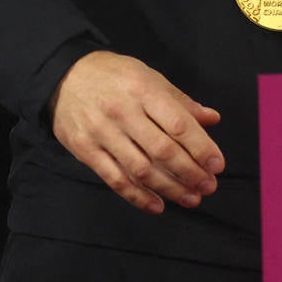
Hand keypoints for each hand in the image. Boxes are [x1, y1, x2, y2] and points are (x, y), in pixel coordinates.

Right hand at [49, 50, 224, 214]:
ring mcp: (102, 133)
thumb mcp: (149, 76)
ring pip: (141, 169)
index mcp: (143, 89)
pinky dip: (137, 196)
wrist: (64, 76)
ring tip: (191, 198)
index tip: (218, 165)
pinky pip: (115, 180)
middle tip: (208, 187)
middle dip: (189, 172)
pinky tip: (157, 205)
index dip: (201, 147)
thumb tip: (212, 119)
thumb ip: (180, 101)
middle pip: (162, 150)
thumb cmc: (115, 75)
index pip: (178, 124)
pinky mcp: (86, 151)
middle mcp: (123, 112)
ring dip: (169, 188)